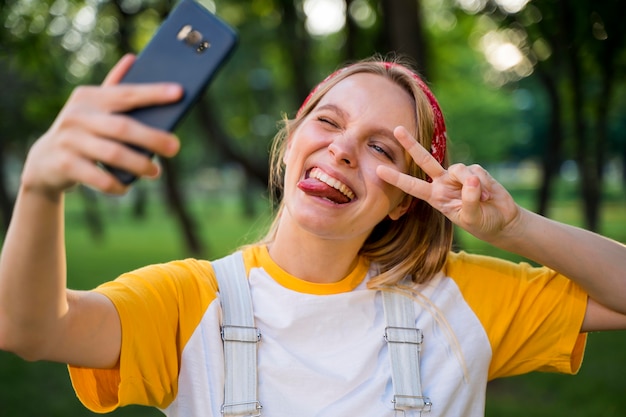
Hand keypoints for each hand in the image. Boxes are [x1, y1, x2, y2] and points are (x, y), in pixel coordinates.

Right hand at [21, 54, 182, 196]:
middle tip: (175, 147)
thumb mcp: (94, 107)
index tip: (179, 93)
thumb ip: (115, 86)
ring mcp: (69, 140)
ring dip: (139, 164)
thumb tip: (135, 59)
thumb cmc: (83, 130)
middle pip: (123, 127)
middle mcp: (78, 116)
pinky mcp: (65, 164)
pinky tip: (128, 186)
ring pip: (112, 153)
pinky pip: (99, 178)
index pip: (127, 93)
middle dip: (152, 137)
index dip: (153, 93)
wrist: (45, 161)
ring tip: (156, 172)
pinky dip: (117, 184)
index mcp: (90, 97)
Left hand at [377, 126, 520, 243]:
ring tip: (483, 199)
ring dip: (472, 185)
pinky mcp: (475, 171)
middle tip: (396, 129)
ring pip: (459, 170)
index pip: (412, 186)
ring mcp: (458, 176)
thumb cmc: (481, 222)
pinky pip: (476, 172)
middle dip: (411, 144)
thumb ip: (469, 200)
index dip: (396, 178)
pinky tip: (488, 195)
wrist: (501, 221)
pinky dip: (484, 184)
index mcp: (435, 196)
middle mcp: (443, 182)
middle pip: (425, 160)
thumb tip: (471, 179)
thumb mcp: (471, 218)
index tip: (378, 170)